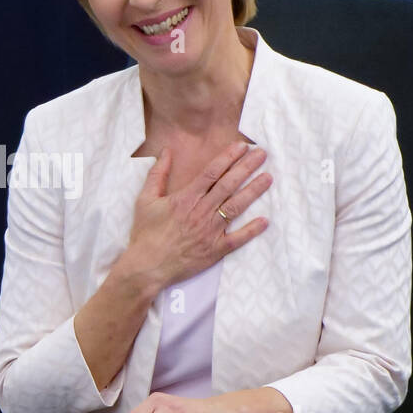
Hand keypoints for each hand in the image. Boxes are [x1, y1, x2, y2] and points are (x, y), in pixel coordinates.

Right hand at [124, 140, 270, 290]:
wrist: (147, 266)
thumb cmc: (145, 233)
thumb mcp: (145, 199)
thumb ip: (157, 174)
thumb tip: (166, 151)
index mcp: (185, 198)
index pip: (212, 173)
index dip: (228, 158)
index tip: (242, 146)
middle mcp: (201, 212)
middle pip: (228, 185)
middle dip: (246, 167)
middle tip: (262, 154)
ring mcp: (210, 231)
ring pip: (236, 207)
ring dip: (253, 191)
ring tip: (268, 178)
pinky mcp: (215, 250)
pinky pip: (237, 239)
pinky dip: (251, 230)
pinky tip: (265, 221)